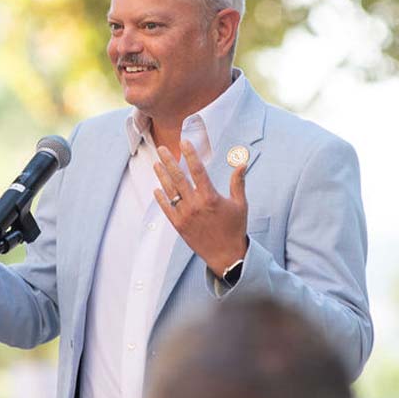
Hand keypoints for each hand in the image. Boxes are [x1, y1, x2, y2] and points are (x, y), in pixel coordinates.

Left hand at [153, 140, 248, 273]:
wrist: (226, 255)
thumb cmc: (235, 228)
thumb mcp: (240, 204)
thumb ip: (238, 182)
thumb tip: (242, 163)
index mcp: (210, 197)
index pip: (197, 170)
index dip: (190, 154)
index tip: (183, 142)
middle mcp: (195, 205)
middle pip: (178, 178)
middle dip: (169, 161)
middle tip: (162, 149)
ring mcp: (185, 215)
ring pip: (170, 191)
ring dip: (162, 176)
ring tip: (156, 164)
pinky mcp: (179, 225)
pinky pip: (167, 209)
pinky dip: (161, 198)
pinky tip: (157, 189)